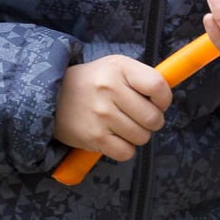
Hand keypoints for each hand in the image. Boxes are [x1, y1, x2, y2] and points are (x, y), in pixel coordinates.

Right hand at [52, 55, 171, 161]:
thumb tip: (167, 97)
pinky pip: (126, 152)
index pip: (158, 86)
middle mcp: (110, 89)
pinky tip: (116, 138)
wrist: (52, 96)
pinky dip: (125, 149)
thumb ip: (142, 77)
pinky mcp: (94, 137)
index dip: (164, 99)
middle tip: (141, 117)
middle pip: (153, 117)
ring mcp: (102, 114)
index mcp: (120, 68)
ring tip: (125, 126)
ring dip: (138, 135)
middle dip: (153, 121)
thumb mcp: (116, 67)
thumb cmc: (93, 81)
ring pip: (142, 137)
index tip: (158, 102)